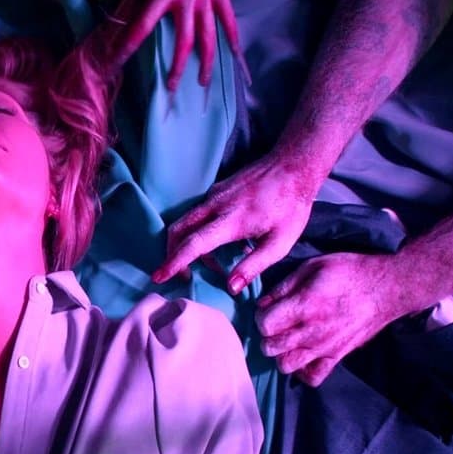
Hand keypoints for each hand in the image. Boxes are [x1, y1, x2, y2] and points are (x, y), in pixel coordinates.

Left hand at [110, 0, 240, 89]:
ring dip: (206, 61)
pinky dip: (233, 36)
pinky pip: (227, 18)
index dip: (129, 46)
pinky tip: (235, 53)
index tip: (118, 63)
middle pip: (182, 42)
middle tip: (171, 89)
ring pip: (207, 36)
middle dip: (177, 68)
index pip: (143, 26)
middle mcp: (186, 0)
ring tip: (202, 82)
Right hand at [154, 153, 318, 291]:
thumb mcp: (280, 243)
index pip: (194, 244)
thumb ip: (253, 266)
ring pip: (184, 221)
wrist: (294, 166)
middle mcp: (215, 205)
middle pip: (178, 230)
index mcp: (231, 220)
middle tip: (183, 276)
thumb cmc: (291, 207)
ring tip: (210, 264)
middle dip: (172, 254)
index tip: (158, 277)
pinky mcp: (217, 190)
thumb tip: (230, 288)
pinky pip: (196, 214)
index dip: (174, 262)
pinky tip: (218, 244)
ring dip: (185, 244)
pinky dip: (196, 232)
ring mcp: (214, 195)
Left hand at [255, 252, 413, 386]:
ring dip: (281, 354)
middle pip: (270, 348)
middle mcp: (312, 331)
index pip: (265, 325)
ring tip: (288, 340)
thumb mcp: (313, 266)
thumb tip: (262, 304)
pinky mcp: (337, 357)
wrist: (386, 288)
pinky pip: (312, 378)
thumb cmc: (349, 272)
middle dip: (267, 336)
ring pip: (286, 366)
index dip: (261, 317)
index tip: (269, 310)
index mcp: (305, 305)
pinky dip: (302, 371)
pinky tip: (303, 355)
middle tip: (278, 325)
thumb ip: (284, 286)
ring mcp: (325, 348)